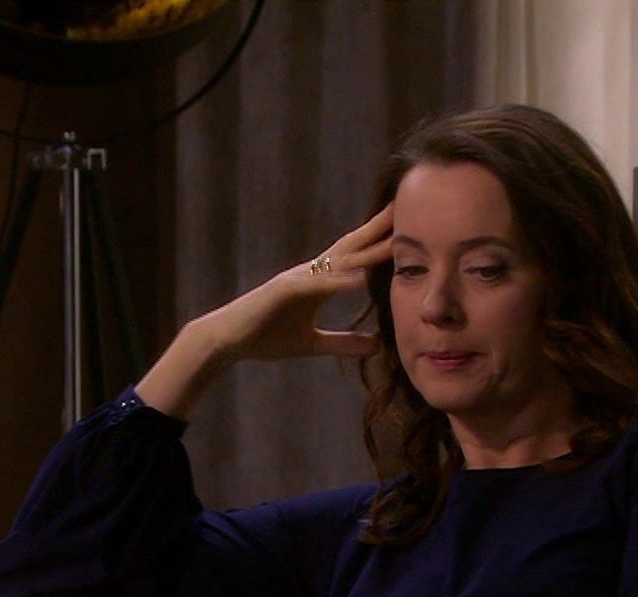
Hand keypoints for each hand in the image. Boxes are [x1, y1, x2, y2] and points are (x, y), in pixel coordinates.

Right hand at [192, 204, 393, 363]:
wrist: (227, 340)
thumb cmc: (264, 338)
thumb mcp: (312, 344)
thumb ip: (343, 343)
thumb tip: (376, 345)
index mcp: (319, 282)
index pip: (356, 257)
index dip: (381, 242)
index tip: (410, 228)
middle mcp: (311, 273)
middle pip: (352, 247)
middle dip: (379, 229)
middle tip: (408, 210)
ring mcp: (297, 279)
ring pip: (338, 261)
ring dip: (367, 249)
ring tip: (395, 238)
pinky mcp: (282, 290)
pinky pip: (316, 284)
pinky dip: (340, 280)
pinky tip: (362, 277)